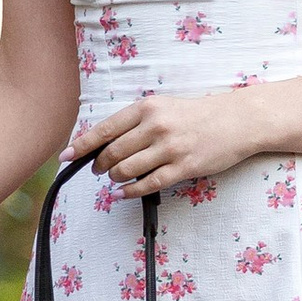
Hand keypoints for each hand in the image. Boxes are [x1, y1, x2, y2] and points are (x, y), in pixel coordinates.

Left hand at [72, 94, 259, 197]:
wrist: (236, 121)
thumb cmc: (195, 114)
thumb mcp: (162, 107)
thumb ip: (134, 122)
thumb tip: (103, 142)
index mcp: (146, 108)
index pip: (104, 129)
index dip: (81, 146)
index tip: (65, 156)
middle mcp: (155, 126)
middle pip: (112, 153)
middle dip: (99, 165)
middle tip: (97, 170)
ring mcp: (170, 148)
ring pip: (127, 170)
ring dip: (114, 178)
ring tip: (114, 179)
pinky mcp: (183, 167)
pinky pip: (148, 184)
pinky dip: (130, 191)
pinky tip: (123, 193)